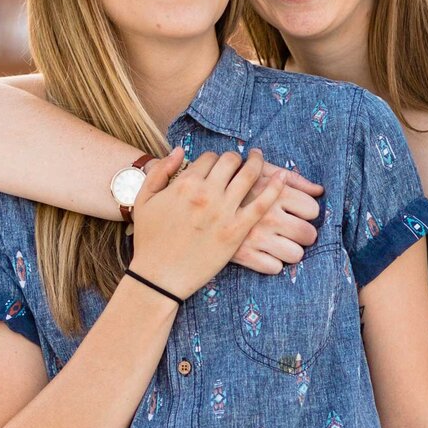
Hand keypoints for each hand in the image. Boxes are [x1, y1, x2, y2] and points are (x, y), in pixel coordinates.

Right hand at [130, 148, 283, 300]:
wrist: (158, 277)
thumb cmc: (149, 240)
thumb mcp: (144, 199)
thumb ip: (161, 170)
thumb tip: (179, 150)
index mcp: (185, 183)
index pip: (209, 157)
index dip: (215, 159)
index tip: (218, 166)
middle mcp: (206, 192)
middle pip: (231, 161)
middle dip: (237, 158)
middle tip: (242, 162)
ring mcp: (223, 212)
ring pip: (249, 175)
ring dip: (258, 164)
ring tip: (261, 161)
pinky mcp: (237, 231)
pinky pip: (262, 203)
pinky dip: (275, 188)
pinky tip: (282, 179)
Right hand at [233, 166, 322, 273]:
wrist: (192, 203)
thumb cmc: (230, 182)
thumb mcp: (259, 171)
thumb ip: (290, 177)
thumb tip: (319, 190)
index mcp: (273, 192)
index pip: (312, 209)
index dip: (306, 211)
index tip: (295, 211)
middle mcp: (268, 215)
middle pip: (308, 234)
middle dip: (303, 233)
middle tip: (291, 230)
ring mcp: (256, 237)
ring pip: (295, 254)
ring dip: (290, 250)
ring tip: (278, 243)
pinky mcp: (244, 256)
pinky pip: (274, 268)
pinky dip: (271, 263)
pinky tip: (262, 254)